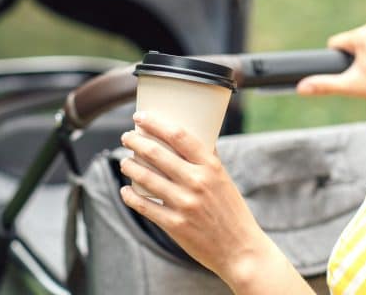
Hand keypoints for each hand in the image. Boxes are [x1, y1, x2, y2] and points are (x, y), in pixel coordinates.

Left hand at [119, 112, 275, 287]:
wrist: (240, 249)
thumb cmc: (232, 211)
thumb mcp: (224, 179)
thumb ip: (207, 159)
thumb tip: (191, 137)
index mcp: (211, 167)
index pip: (179, 136)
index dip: (156, 123)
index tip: (140, 116)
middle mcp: (197, 182)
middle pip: (157, 153)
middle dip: (136, 141)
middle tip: (127, 137)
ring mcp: (184, 204)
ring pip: (146, 178)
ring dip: (130, 166)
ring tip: (125, 161)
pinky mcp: (174, 225)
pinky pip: (144, 205)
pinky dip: (130, 196)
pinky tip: (126, 190)